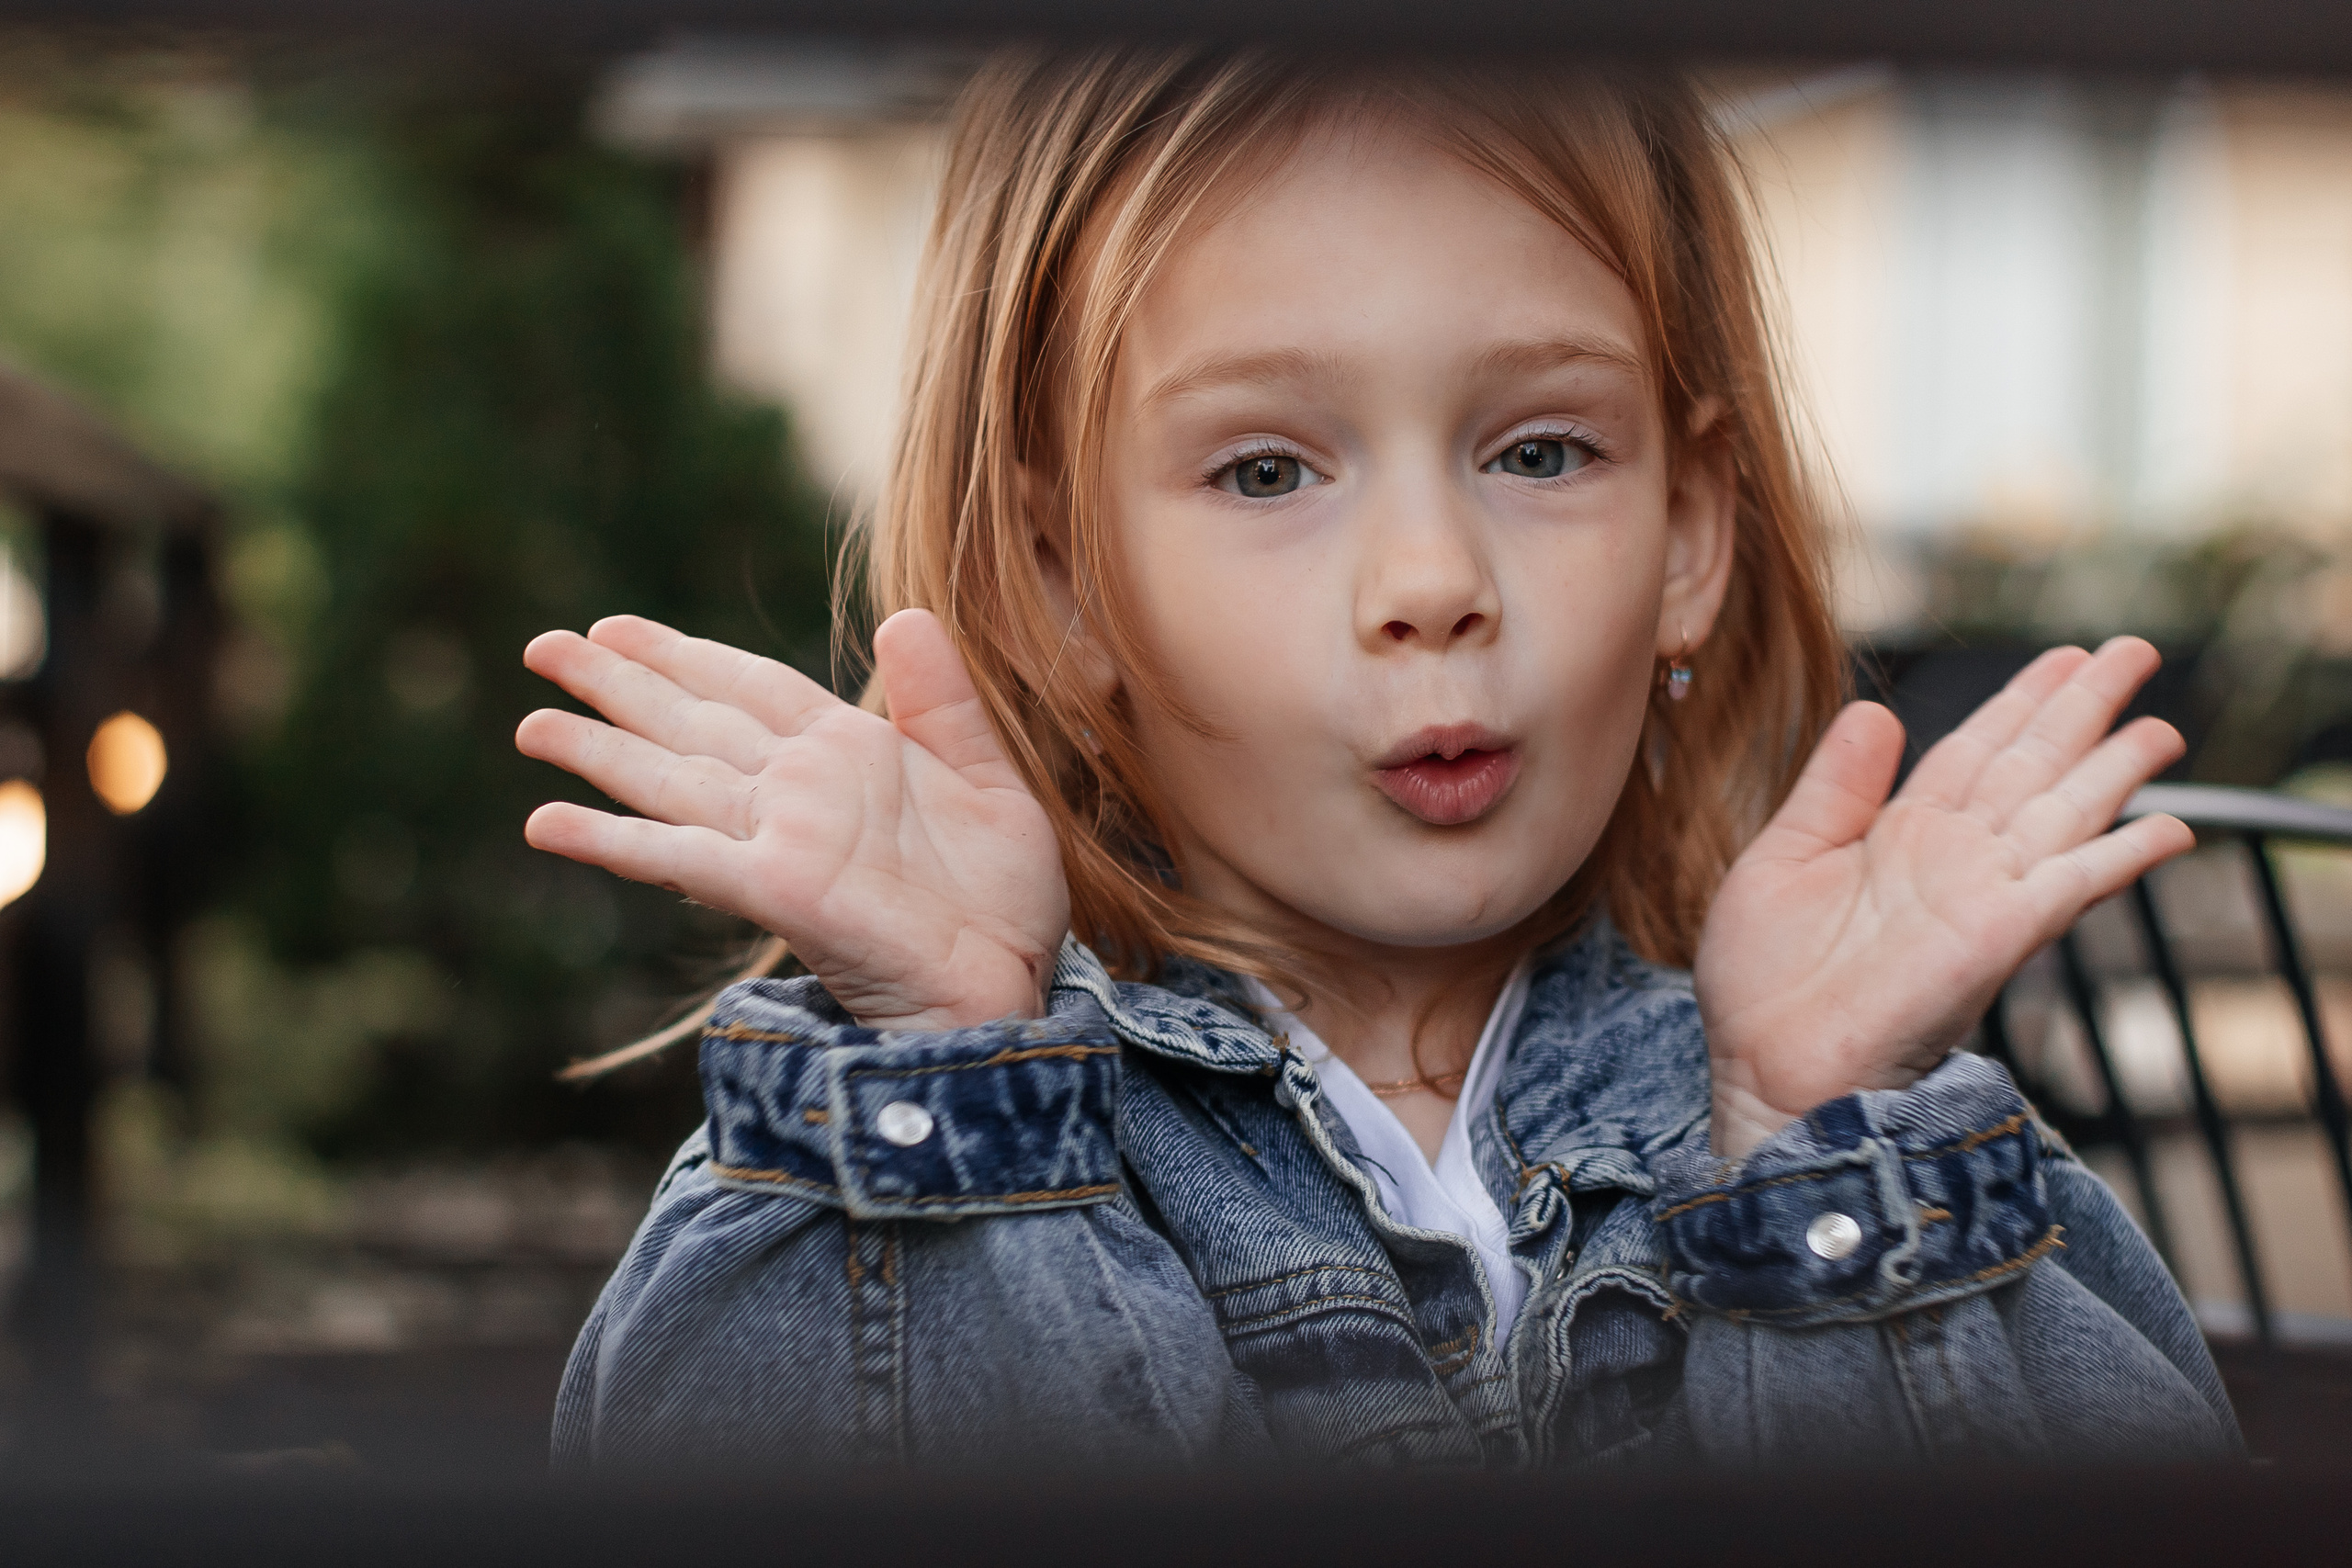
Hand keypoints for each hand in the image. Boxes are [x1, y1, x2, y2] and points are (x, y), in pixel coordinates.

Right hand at [515, 609, 1068, 1029]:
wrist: (1015, 985)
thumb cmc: (1005, 897)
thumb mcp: (989, 777)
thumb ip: (942, 699)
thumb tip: (907, 612)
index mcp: (847, 754)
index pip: (748, 686)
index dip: (682, 655)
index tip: (616, 628)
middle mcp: (801, 791)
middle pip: (691, 722)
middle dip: (617, 686)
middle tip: (543, 648)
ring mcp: (783, 840)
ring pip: (671, 779)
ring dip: (599, 752)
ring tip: (530, 725)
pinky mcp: (780, 891)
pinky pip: (684, 858)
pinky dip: (615, 841)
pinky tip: (547, 824)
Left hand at [1695, 637, 2194, 1159]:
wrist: (1762, 1069)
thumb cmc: (1763, 983)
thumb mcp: (1781, 859)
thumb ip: (1832, 788)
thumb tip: (1873, 710)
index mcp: (1900, 836)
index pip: (1974, 750)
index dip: (2020, 701)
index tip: (2065, 657)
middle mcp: (1952, 860)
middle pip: (2033, 764)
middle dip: (2083, 707)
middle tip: (2135, 650)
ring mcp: (1980, 898)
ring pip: (2065, 812)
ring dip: (2116, 767)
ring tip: (2163, 725)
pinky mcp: (1994, 939)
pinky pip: (2069, 887)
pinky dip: (2119, 857)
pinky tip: (2167, 827)